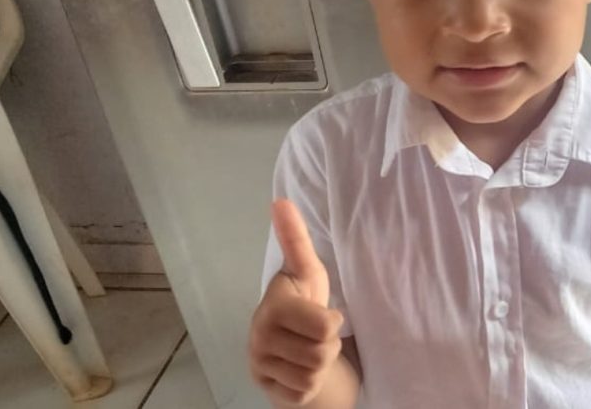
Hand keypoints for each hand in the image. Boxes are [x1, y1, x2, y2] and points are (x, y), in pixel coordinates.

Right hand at [249, 199, 344, 406]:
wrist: (291, 347)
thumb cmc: (304, 303)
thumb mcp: (306, 270)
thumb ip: (295, 238)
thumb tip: (280, 201)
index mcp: (272, 307)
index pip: (324, 326)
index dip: (332, 322)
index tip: (321, 312)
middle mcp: (259, 338)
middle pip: (321, 353)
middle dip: (328, 345)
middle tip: (317, 335)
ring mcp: (261, 367)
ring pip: (314, 374)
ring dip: (321, 364)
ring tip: (310, 349)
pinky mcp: (269, 391)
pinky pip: (305, 392)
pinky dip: (311, 384)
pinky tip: (301, 370)